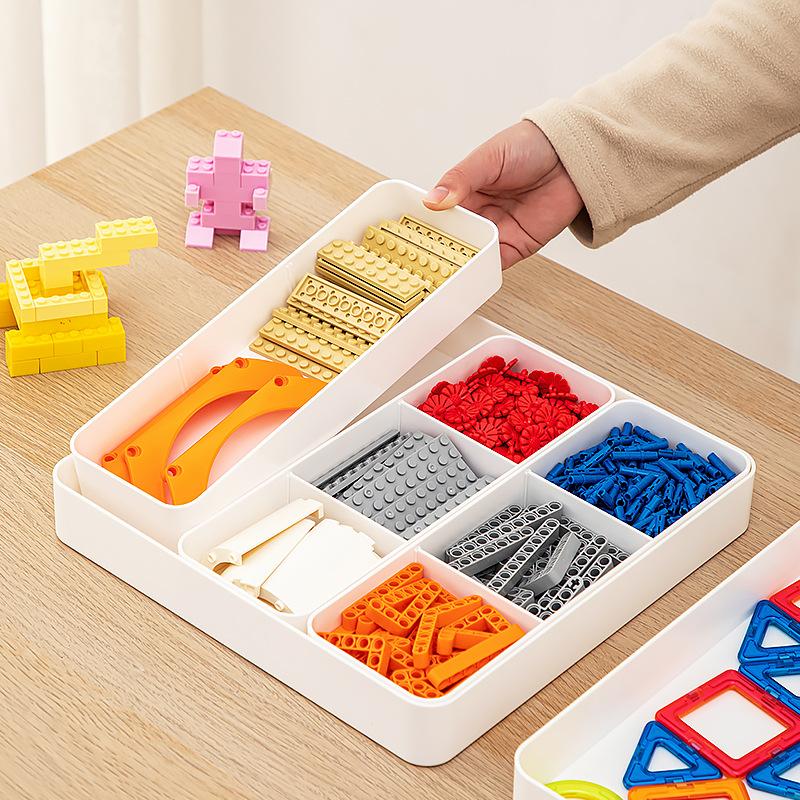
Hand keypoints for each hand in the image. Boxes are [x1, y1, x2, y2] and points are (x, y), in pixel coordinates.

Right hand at [423, 121, 582, 267]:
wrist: (574, 156)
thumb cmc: (531, 147)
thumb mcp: (489, 158)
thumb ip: (460, 179)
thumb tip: (432, 200)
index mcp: (464, 191)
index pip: (436, 213)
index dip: (421, 225)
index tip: (404, 237)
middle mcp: (478, 214)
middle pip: (450, 239)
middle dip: (436, 251)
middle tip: (418, 263)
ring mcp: (496, 232)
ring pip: (469, 255)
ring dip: (457, 264)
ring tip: (439, 273)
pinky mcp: (516, 246)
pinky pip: (494, 264)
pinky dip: (481, 272)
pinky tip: (468, 276)